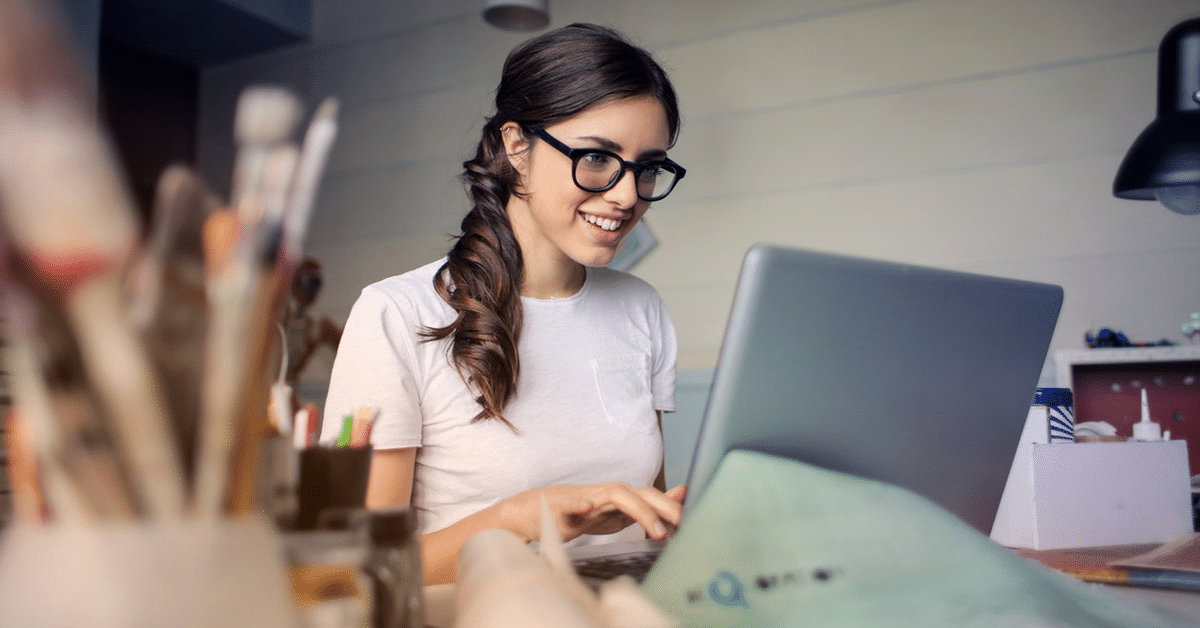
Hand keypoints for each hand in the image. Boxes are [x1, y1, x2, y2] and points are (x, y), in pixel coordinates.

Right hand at [505, 483, 685, 542]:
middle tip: (683, 524)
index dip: (674, 509)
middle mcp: (612, 492)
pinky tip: (588, 508)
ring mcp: (590, 497)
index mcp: (626, 497)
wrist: (547, 510)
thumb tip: (684, 493)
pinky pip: (574, 503)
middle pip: (642, 493)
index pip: (655, 498)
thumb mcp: (625, 512)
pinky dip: (581, 504)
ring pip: (617, 495)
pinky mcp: (566, 506)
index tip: (694, 523)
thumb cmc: (589, 511)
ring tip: (656, 530)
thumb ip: (653, 505)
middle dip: (665, 508)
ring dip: (638, 510)